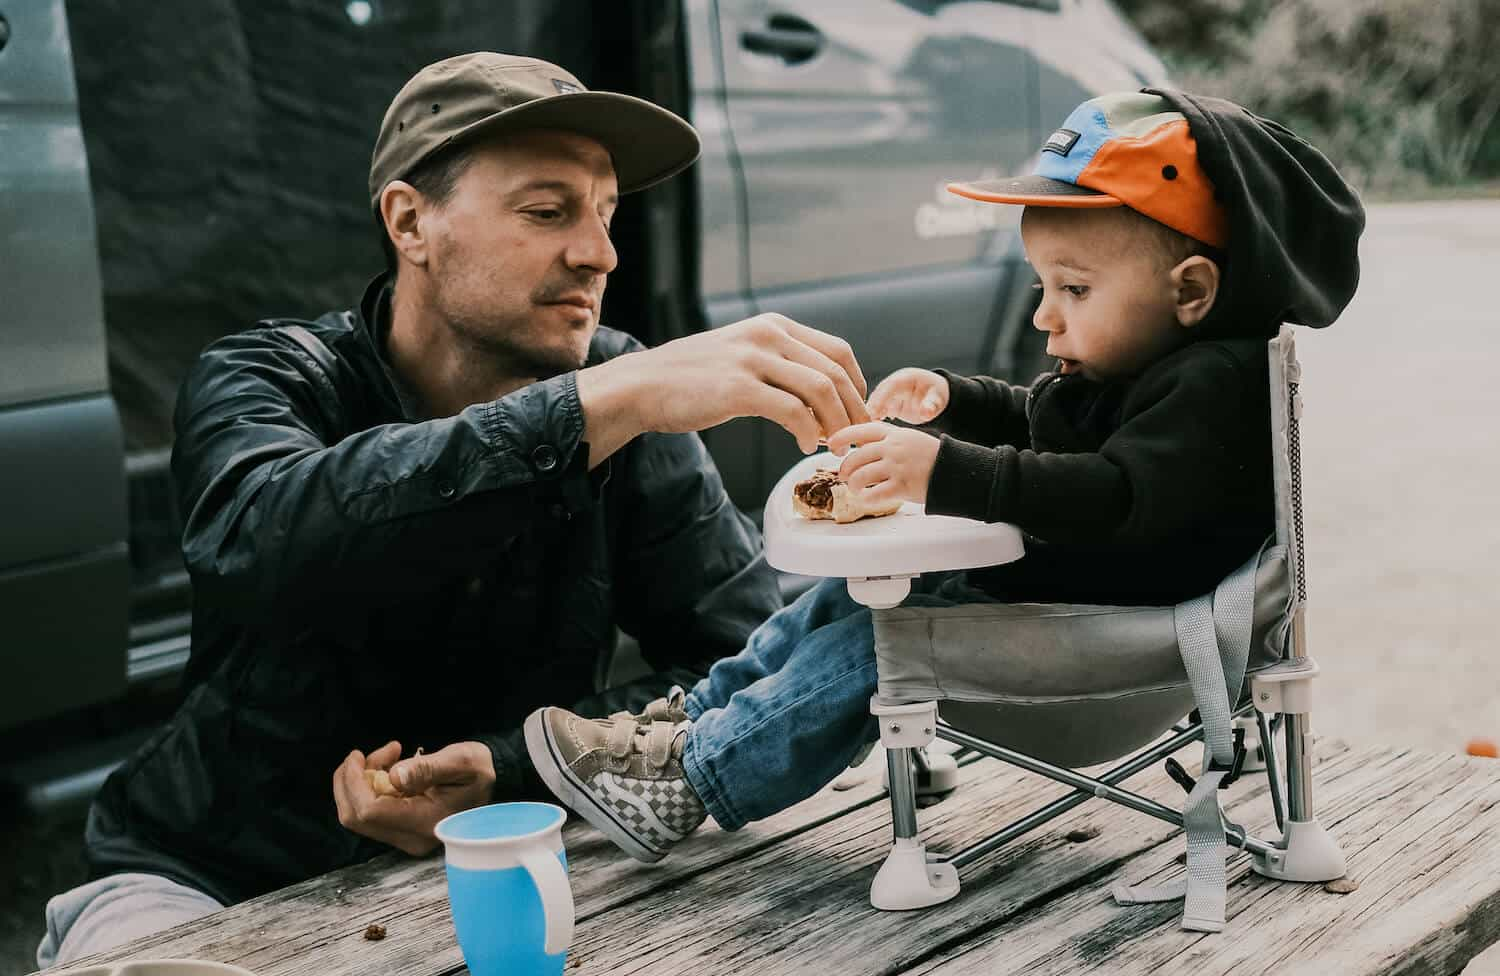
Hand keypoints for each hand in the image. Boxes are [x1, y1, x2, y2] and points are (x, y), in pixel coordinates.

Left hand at [332, 740, 494, 855]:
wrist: (493, 782)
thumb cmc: (479, 770)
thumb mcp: (461, 761)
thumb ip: (427, 768)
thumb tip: (394, 776)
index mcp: (425, 822)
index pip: (369, 812)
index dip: (353, 783)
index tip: (357, 755)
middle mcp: (411, 837)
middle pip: (355, 817)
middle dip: (349, 782)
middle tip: (362, 754)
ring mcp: (405, 836)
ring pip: (358, 814)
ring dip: (360, 781)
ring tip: (388, 753)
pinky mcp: (401, 830)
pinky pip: (370, 811)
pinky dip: (369, 785)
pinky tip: (389, 766)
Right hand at [577, 313, 870, 462]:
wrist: (642, 385)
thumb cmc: (691, 378)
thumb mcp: (740, 354)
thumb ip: (777, 363)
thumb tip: (815, 393)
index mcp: (773, 326)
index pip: (837, 351)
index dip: (857, 385)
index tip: (856, 412)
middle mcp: (767, 336)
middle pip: (836, 371)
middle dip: (853, 409)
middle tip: (855, 437)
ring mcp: (752, 360)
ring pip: (820, 390)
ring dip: (835, 423)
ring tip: (832, 444)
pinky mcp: (738, 388)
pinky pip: (792, 411)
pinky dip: (806, 431)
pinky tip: (803, 445)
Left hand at [827, 422, 941, 506]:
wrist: (955, 470)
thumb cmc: (931, 456)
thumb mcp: (909, 438)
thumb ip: (887, 440)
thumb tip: (861, 448)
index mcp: (894, 433)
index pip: (861, 430)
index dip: (842, 436)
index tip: (831, 444)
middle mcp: (893, 448)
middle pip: (856, 457)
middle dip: (844, 468)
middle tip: (843, 475)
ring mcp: (897, 467)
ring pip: (861, 476)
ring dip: (852, 485)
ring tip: (854, 489)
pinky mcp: (902, 486)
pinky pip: (874, 494)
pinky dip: (865, 498)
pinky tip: (866, 498)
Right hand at [866, 368, 948, 423]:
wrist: (935, 396)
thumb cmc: (936, 395)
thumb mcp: (937, 399)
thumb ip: (931, 405)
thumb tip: (926, 412)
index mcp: (907, 377)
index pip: (891, 385)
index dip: (881, 397)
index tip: (874, 410)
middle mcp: (895, 383)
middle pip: (879, 392)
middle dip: (872, 406)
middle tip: (866, 420)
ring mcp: (890, 392)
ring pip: (876, 401)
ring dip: (870, 412)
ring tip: (866, 426)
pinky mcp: (888, 402)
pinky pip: (878, 409)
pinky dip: (874, 417)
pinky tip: (871, 427)